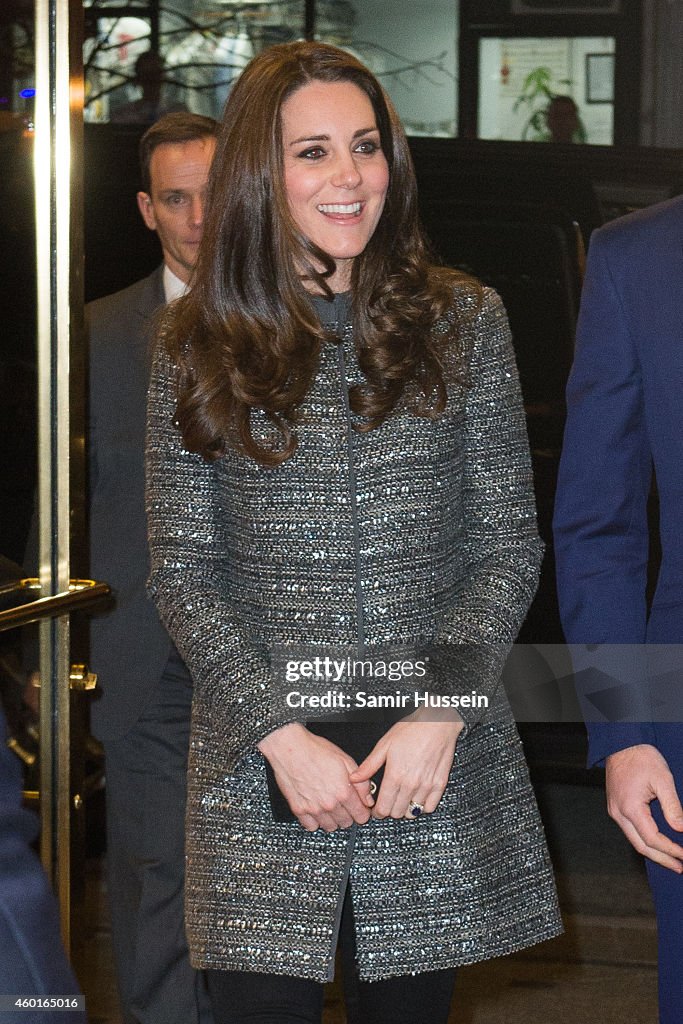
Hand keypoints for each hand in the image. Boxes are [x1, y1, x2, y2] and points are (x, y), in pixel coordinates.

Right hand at [257, 723, 373, 831]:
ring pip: (330, 827)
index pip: (361, 816)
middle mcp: (329, 804)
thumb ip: (361, 783)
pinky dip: (315, 821)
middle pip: (347, 823)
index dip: (363, 811)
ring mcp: (313, 809)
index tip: (360, 807)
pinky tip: (317, 808)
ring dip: (333, 819)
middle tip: (344, 802)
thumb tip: (368, 799)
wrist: (289, 748)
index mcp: (343, 792)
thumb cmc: (315, 750)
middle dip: (348, 814)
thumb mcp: (346, 761)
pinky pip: (311, 826)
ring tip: (330, 804)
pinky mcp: (299, 810)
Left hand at [349, 708, 463, 819]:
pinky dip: (421, 806)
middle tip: (388, 802)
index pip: (383, 807)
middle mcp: (411, 784)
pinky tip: (416, 797)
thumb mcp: (384, 744)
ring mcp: (427, 786)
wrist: (437, 722)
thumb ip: (369, 765)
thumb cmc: (411, 729)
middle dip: (389, 810)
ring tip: (401, 799)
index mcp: (395, 775)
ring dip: (404, 809)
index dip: (377, 811)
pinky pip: (429, 807)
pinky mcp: (440, 784)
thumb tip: (354, 778)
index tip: (376, 808)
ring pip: (412, 812)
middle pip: (396, 813)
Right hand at [606, 743, 682, 871]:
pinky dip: (645, 840)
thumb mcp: (663, 779)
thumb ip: (672, 806)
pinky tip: (657, 842)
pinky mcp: (616, 807)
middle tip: (680, 867)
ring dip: (654, 852)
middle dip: (662, 859)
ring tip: (672, 859)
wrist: (622, 744)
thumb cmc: (641, 758)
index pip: (652, 839)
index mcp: (630, 808)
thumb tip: (681, 829)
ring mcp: (615, 811)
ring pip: (635, 840)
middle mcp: (619, 813)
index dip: (670, 850)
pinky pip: (631, 830)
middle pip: (641, 846)